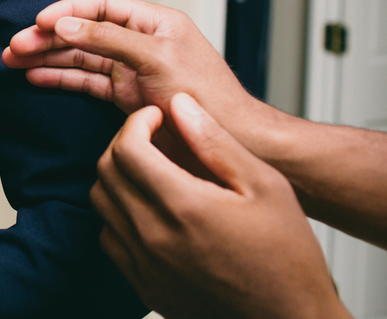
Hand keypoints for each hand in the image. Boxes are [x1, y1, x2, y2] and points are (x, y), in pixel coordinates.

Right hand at [3, 0, 256, 123]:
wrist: (231, 141)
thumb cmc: (208, 97)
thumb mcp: (157, 58)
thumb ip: (109, 38)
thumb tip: (66, 25)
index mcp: (154, 22)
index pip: (101, 5)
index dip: (67, 10)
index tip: (38, 21)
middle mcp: (140, 41)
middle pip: (83, 30)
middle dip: (47, 36)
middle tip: (14, 44)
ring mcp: (131, 68)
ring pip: (79, 56)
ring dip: (46, 57)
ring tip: (13, 59)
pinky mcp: (125, 94)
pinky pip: (86, 80)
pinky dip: (60, 78)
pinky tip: (36, 76)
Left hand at [92, 94, 346, 318]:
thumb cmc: (286, 255)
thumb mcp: (265, 186)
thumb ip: (215, 141)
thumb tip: (179, 104)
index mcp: (186, 207)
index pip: (128, 148)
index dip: (137, 122)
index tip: (155, 117)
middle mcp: (156, 236)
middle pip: (107, 171)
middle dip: (124, 142)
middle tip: (150, 137)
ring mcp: (145, 263)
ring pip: (101, 201)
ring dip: (117, 176)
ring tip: (148, 169)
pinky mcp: (142, 283)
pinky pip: (108, 237)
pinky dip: (117, 213)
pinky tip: (146, 207)